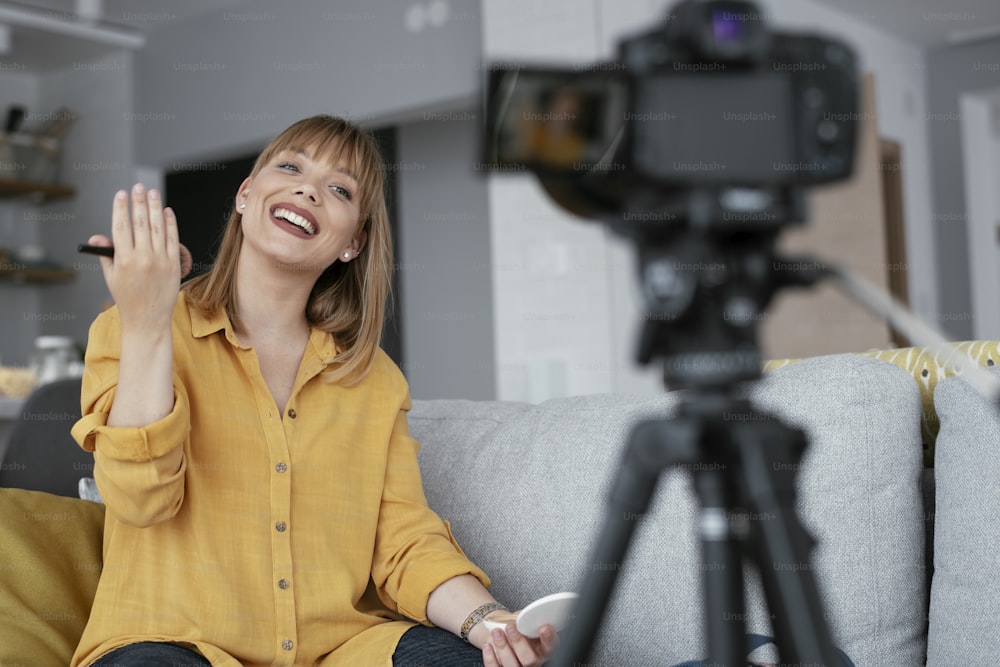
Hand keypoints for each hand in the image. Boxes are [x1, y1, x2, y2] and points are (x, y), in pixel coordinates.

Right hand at [92, 183, 180, 332]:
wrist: (148, 319)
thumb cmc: (127, 297)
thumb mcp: (111, 276)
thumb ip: (106, 254)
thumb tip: (97, 236)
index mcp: (123, 260)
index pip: (121, 226)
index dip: (121, 208)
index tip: (121, 194)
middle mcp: (142, 258)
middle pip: (140, 222)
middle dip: (139, 202)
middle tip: (138, 187)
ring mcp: (160, 261)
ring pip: (158, 227)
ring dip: (155, 207)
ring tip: (153, 193)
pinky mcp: (174, 264)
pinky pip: (173, 239)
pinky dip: (170, 224)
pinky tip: (167, 212)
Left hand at [482, 620, 556, 666]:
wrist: (504, 634)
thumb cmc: (519, 628)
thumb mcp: (526, 621)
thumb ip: (528, 620)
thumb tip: (526, 615)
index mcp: (543, 649)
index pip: (551, 646)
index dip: (549, 638)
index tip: (543, 627)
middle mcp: (533, 662)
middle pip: (529, 659)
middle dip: (519, 642)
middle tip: (510, 627)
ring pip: (512, 665)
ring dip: (503, 647)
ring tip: (496, 632)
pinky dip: (490, 658)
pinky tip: (488, 645)